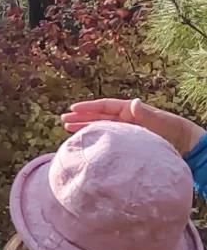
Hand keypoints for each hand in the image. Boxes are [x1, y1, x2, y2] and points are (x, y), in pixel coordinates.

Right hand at [61, 98, 204, 155]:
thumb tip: (133, 102)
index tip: (73, 108)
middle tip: (63, 119)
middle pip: (99, 116)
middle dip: (81, 117)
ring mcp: (125, 131)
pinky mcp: (126, 143)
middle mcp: (125, 120)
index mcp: (130, 111)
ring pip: (100, 127)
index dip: (89, 107)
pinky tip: (84, 141)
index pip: (105, 107)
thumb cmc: (175, 131)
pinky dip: (94, 138)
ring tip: (67, 128)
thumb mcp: (161, 121)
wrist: (186, 146)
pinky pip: (106, 139)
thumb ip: (146, 113)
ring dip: (84, 127)